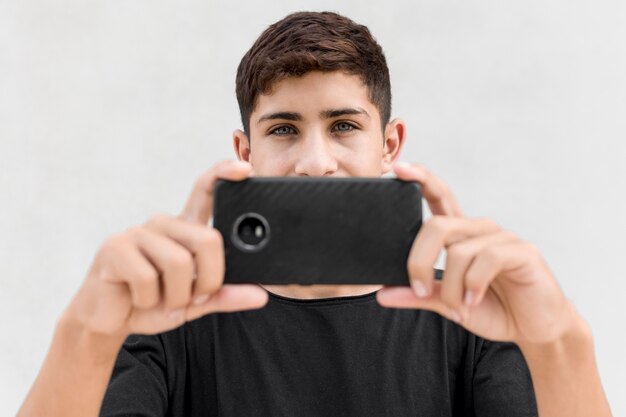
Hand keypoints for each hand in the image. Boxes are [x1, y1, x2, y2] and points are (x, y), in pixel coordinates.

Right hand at [64, 160, 267, 338]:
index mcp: (184, 229)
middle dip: (209, 280)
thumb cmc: (153, 303)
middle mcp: (163, 224)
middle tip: (196, 298)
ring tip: (163, 301)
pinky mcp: (115, 248)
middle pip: (208, 239)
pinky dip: (149, 301)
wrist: (108, 320)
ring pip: (179, 263)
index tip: (245, 170)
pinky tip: (138, 299)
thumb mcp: (195, 302)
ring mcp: (138, 233)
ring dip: (176, 297)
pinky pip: (147, 278)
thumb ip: (225, 295)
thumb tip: (261, 294)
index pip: (205, 190)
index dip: (223, 174)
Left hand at [377, 162, 574, 343]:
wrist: (534, 330)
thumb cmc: (491, 308)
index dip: (421, 179)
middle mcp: (479, 230)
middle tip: (419, 291)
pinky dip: (473, 285)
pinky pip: (486, 259)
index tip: (398, 168)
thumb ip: (419, 295)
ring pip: (458, 251)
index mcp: (460, 235)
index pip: (438, 198)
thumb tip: (382, 294)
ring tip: (458, 309)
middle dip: (419, 261)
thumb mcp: (447, 303)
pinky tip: (474, 300)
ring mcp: (502, 238)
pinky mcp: (522, 252)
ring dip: (451, 287)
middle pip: (437, 226)